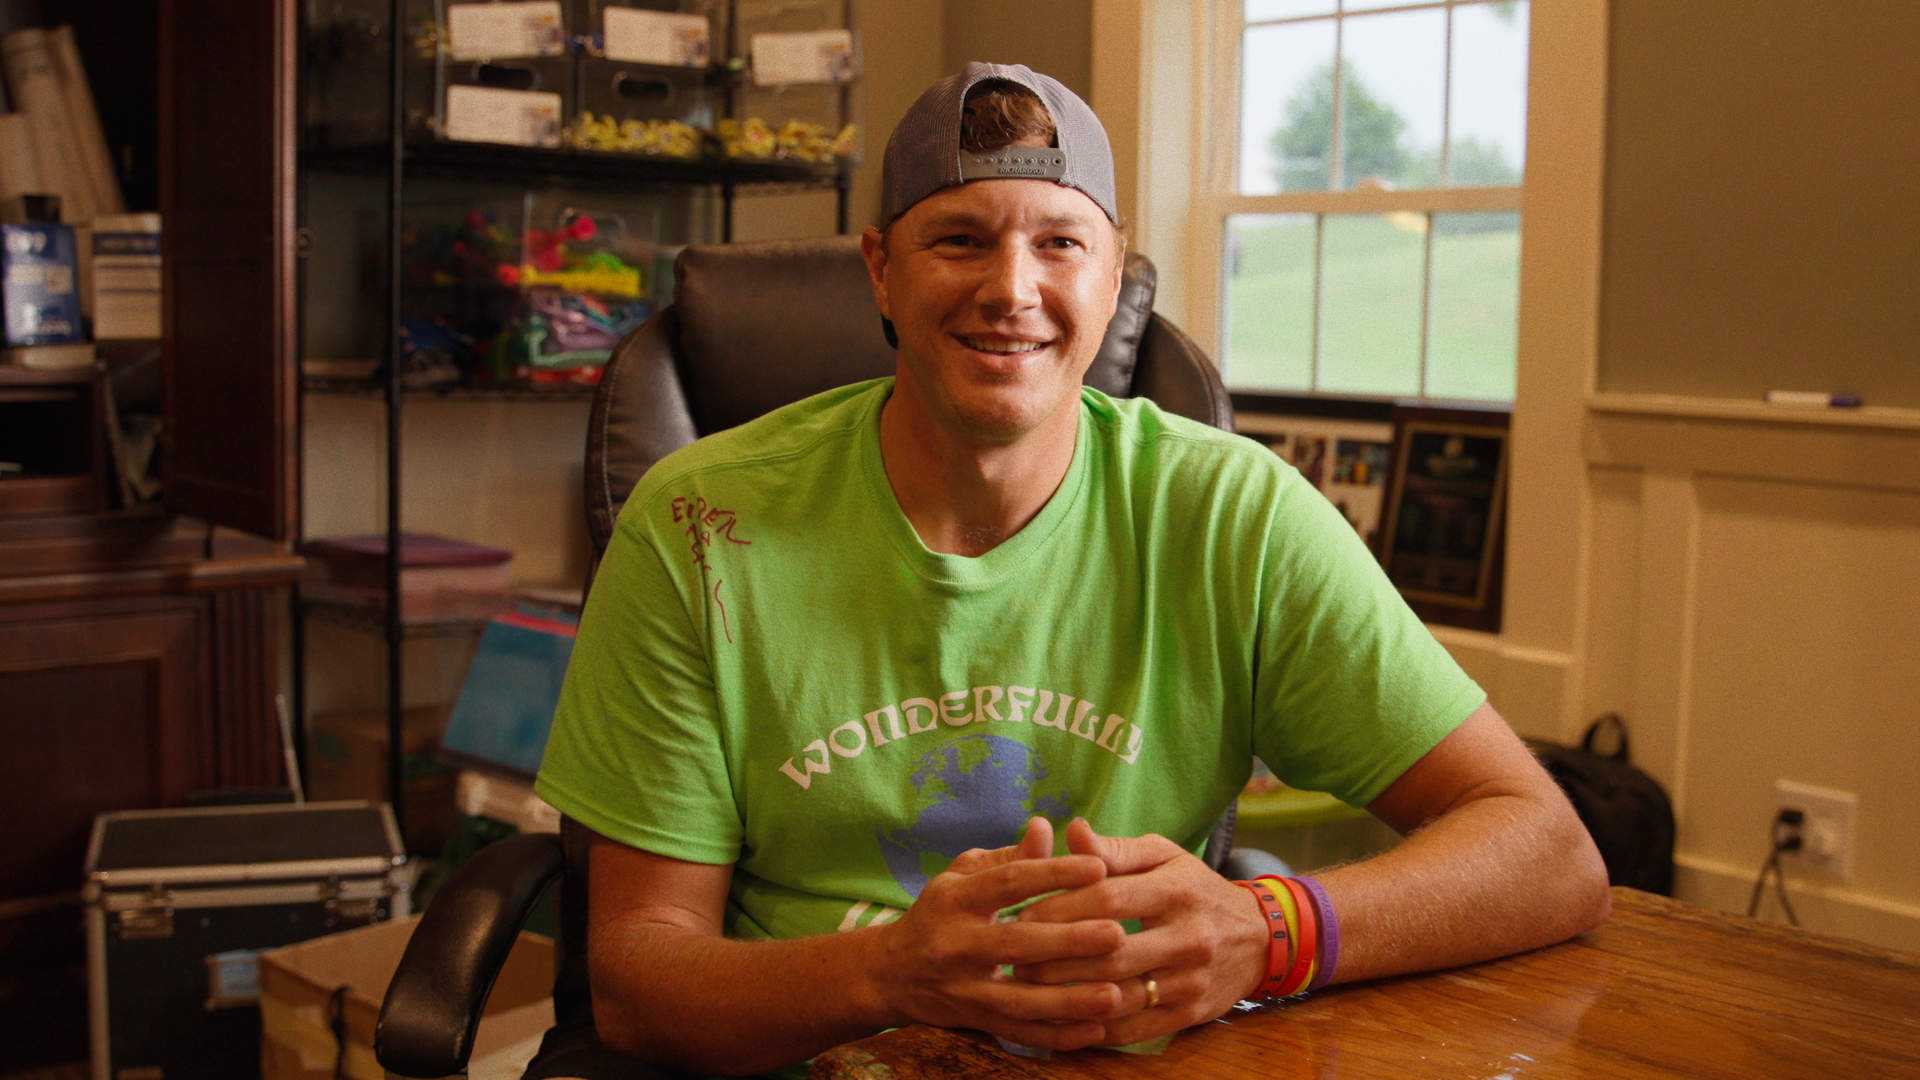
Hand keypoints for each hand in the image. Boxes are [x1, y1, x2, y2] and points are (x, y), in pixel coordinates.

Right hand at [870, 817, 1130, 1049]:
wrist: (890, 973)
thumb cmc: (940, 913)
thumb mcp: (962, 876)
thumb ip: (1008, 858)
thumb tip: (1044, 827)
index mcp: (955, 899)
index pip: (1008, 882)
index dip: (1052, 873)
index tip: (1098, 867)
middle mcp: (956, 944)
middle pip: (1014, 943)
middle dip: (1067, 941)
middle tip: (1117, 933)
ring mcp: (963, 989)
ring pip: (1018, 1000)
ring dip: (1069, 1001)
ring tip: (1115, 994)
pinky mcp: (974, 1021)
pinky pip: (1019, 1033)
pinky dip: (1057, 1036)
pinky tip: (1095, 1029)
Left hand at [1014, 818, 1268, 1045]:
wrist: (1260, 938)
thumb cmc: (1196, 889)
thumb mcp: (1164, 856)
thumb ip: (1115, 849)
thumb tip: (1070, 829)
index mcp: (1177, 890)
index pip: (1110, 899)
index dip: (1061, 906)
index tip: (1022, 913)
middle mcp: (1188, 936)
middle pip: (1110, 953)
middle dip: (1055, 957)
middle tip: (1013, 957)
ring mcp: (1191, 980)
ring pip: (1120, 995)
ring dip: (1068, 997)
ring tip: (1027, 990)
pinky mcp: (1190, 1014)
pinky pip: (1135, 1029)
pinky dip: (1094, 1029)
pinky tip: (1062, 1020)